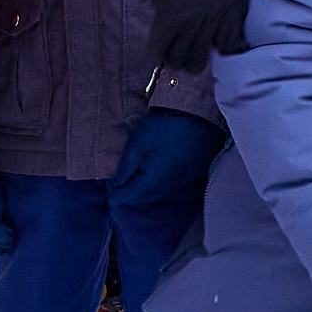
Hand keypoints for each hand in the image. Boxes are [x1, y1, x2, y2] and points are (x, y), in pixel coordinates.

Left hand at [107, 109, 224, 207]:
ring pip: (161, 193)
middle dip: (133, 194)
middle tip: (122, 186)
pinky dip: (164, 183)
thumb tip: (119, 182)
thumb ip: (127, 164)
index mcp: (154, 180)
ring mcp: (185, 181)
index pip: (131, 196)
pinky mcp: (196, 174)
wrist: (200, 113)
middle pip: (146, 198)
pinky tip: (160, 173)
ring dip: (148, 190)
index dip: (118, 194)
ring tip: (139, 180)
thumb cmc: (167, 125)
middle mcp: (170, 186)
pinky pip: (175, 186)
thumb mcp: (139, 141)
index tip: (112, 189)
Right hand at [132, 0, 250, 71]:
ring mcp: (188, 20)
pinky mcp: (166, 19)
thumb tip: (239, 44)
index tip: (217, 51)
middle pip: (200, 59)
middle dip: (194, 62)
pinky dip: (156, 53)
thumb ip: (235, 13)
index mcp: (230, 8)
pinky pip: (158, 48)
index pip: (230, 48)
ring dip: (175, 60)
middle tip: (191, 56)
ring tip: (174, 56)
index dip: (224, 54)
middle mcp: (211, 17)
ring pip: (179, 58)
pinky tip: (158, 52)